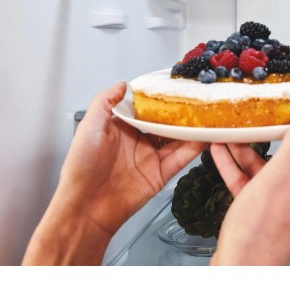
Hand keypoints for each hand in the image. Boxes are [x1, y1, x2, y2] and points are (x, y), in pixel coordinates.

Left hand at [23, 82, 205, 264]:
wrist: (86, 205)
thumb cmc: (81, 167)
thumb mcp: (90, 126)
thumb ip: (105, 102)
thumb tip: (122, 84)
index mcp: (123, 129)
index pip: (147, 111)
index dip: (161, 101)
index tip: (176, 89)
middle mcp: (139, 142)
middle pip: (167, 124)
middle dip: (183, 114)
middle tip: (199, 101)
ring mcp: (151, 159)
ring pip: (178, 140)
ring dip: (193, 130)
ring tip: (208, 117)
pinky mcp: (160, 175)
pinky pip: (180, 159)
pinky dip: (194, 149)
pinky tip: (205, 138)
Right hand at [209, 109, 289, 265]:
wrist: (238, 271)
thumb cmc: (260, 232)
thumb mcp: (279, 179)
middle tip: (286, 110)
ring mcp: (283, 200)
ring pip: (273, 165)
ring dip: (254, 148)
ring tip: (239, 130)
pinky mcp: (263, 208)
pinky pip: (253, 179)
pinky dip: (239, 165)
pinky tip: (223, 152)